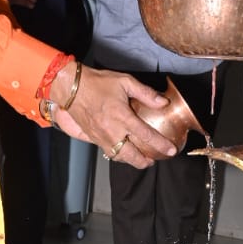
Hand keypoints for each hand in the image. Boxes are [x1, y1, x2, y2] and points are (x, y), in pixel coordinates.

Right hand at [49, 65, 176, 168]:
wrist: (71, 88)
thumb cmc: (97, 83)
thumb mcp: (125, 81)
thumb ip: (146, 93)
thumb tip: (163, 102)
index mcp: (123, 117)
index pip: (147, 135)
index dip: (161, 145)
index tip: (171, 150)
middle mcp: (113, 131)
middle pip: (132, 155)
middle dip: (145, 161)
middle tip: (154, 160)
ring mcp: (101, 137)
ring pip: (119, 157)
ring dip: (131, 161)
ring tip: (140, 160)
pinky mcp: (93, 138)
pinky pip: (108, 152)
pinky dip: (118, 155)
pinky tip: (122, 152)